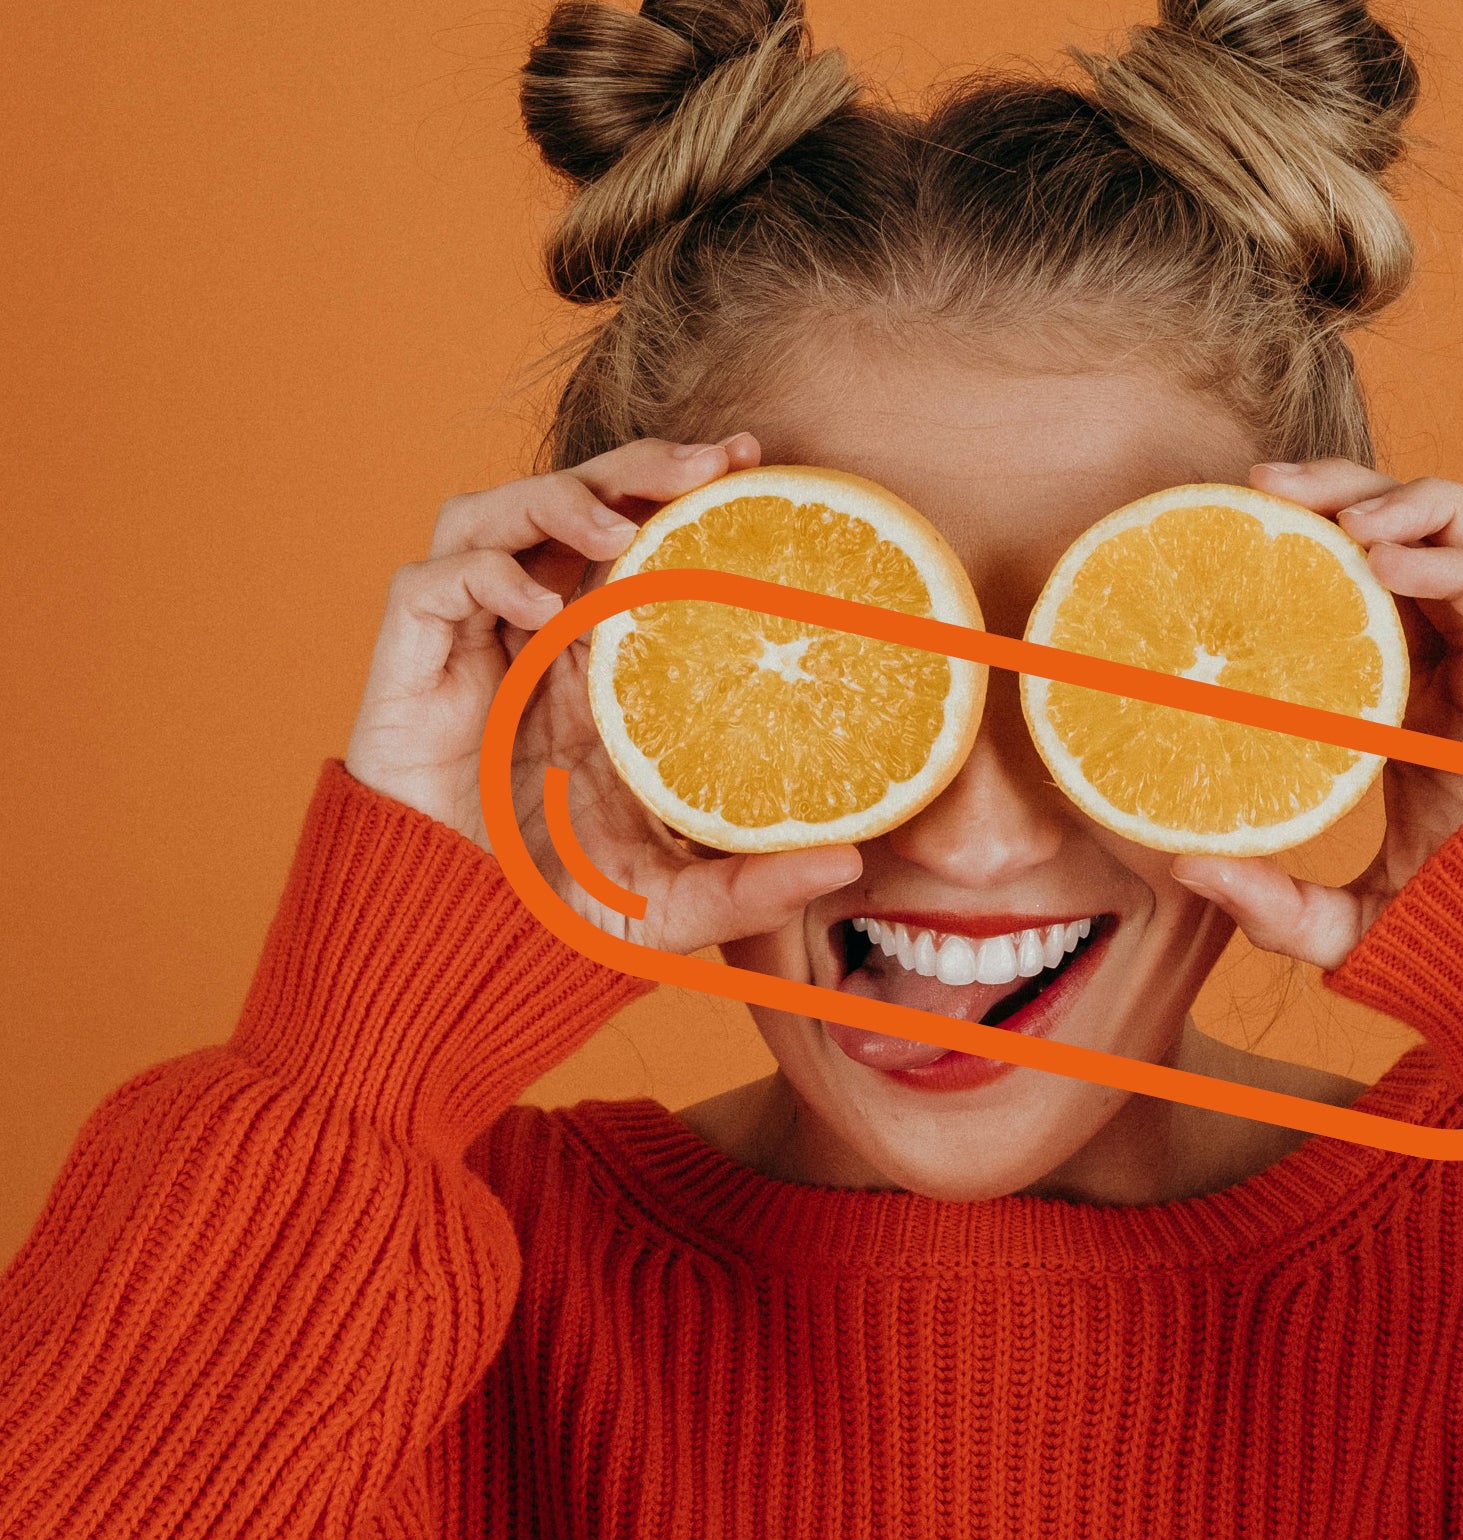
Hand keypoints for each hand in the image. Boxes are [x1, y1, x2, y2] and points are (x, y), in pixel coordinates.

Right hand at [343, 433, 862, 953]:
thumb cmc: (556, 916)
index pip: (638, 545)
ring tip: (623, 530)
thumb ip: (755, 886)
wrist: (454, 950)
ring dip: (559, 502)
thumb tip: (851, 863)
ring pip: (496, 515)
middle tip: (714, 463)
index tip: (755, 467)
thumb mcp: (675, 904)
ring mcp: (471, 647)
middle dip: (638, 466)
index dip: (684, 493)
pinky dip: (483, 572)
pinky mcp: (408, 669)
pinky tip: (539, 606)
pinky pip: (432, 584)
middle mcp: (535, 639)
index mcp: (598, 668)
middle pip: (577, 505)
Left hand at [1170, 458, 1462, 973]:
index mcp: (1423, 682)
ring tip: (1338, 517)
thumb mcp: (1350, 919)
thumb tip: (1186, 870)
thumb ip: (1274, 903)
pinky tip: (1387, 562)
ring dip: (1411, 500)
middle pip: (1419, 525)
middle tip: (1264, 485)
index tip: (1233, 519)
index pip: (1369, 574)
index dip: (1312, 533)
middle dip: (1347, 487)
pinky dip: (1452, 562)